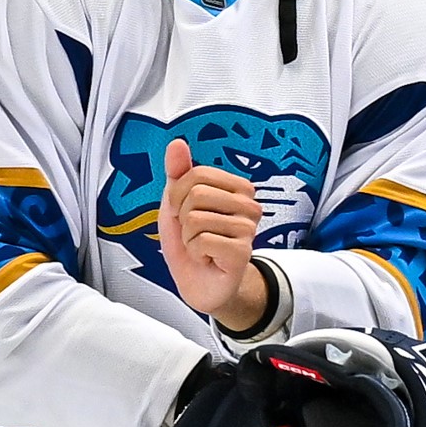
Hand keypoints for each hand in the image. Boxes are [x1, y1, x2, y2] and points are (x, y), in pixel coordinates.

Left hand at [157, 139, 274, 333]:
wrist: (202, 283)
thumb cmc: (192, 242)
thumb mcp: (177, 204)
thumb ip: (178, 173)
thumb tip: (176, 143)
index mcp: (236, 188)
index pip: (196, 174)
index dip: (177, 196)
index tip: (184, 213)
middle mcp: (249, 204)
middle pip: (196, 194)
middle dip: (182, 217)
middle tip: (194, 232)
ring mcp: (249, 227)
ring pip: (196, 219)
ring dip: (188, 238)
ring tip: (201, 246)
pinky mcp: (243, 251)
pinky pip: (202, 241)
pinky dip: (194, 252)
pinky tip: (207, 258)